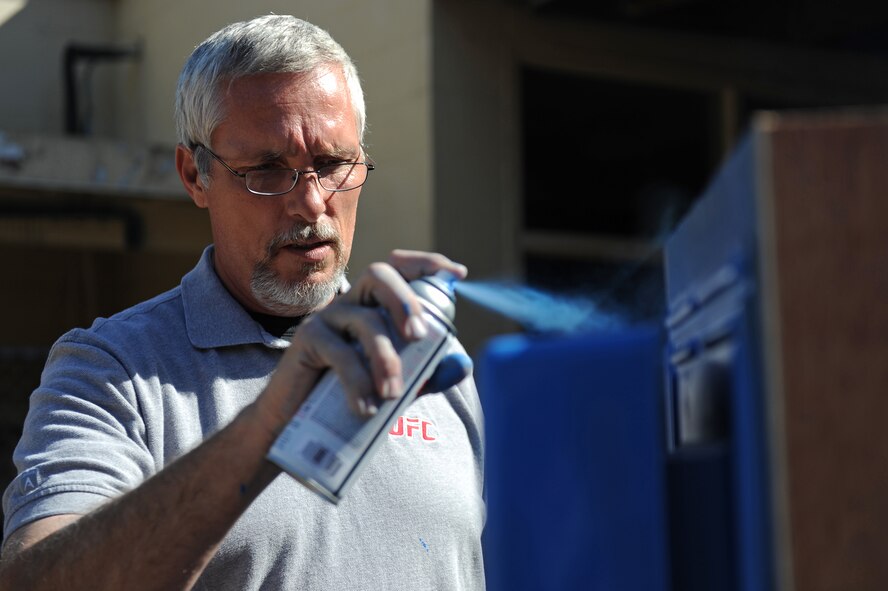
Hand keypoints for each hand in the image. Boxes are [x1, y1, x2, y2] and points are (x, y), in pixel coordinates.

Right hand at [257, 250, 467, 430]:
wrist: (295, 423)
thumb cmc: (349, 395)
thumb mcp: (394, 382)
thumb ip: (426, 372)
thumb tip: (463, 365)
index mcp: (373, 305)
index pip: (397, 268)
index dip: (425, 264)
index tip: (457, 273)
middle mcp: (350, 303)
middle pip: (379, 275)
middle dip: (405, 300)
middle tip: (419, 337)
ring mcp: (326, 318)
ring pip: (364, 319)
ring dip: (384, 357)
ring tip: (392, 394)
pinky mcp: (306, 340)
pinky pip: (339, 352)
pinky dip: (358, 380)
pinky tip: (366, 408)